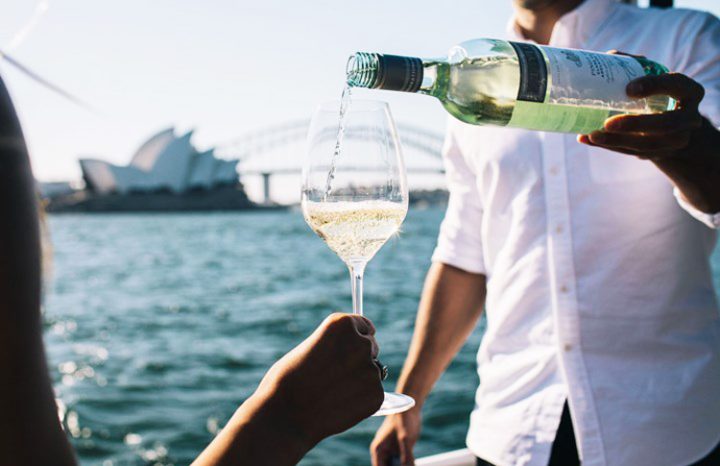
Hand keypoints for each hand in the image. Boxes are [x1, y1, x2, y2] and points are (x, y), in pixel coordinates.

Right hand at [255, 313, 383, 447]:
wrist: (285, 415)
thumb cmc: (288, 381)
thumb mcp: (309, 348)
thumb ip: (334, 346)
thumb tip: (351, 354)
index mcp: (343, 324)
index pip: (365, 327)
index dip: (356, 339)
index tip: (350, 349)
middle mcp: (361, 342)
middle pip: (371, 348)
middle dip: (358, 360)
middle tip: (336, 376)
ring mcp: (371, 369)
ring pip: (372, 373)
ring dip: (359, 381)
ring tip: (331, 393)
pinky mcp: (377, 394)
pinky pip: (373, 395)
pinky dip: (360, 401)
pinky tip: (338, 406)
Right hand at [370, 408, 421, 465]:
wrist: (410, 406)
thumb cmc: (404, 420)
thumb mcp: (406, 440)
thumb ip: (406, 458)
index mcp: (378, 451)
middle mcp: (383, 453)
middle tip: (408, 465)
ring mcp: (391, 452)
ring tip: (411, 464)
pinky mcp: (400, 450)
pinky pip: (402, 463)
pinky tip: (414, 464)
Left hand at [578, 71, 705, 159]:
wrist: (672, 127)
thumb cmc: (658, 93)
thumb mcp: (655, 78)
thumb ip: (635, 66)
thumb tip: (607, 57)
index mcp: (690, 92)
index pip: (677, 86)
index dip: (655, 86)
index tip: (629, 88)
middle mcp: (689, 118)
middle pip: (666, 124)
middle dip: (635, 124)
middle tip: (608, 122)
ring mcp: (675, 140)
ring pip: (647, 144)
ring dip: (617, 141)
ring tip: (592, 135)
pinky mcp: (658, 154)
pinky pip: (632, 152)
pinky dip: (608, 147)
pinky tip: (588, 139)